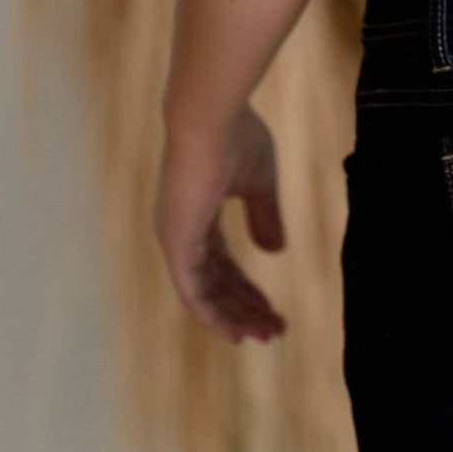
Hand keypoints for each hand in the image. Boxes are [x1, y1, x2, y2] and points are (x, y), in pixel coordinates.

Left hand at [153, 102, 286, 342]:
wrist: (211, 117)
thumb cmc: (235, 137)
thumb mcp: (259, 181)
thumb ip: (264, 216)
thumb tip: (275, 253)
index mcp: (197, 213)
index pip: (222, 262)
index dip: (248, 287)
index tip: (274, 308)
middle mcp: (181, 231)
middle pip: (216, 283)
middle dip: (246, 307)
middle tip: (276, 329)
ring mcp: (176, 239)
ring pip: (206, 294)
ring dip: (236, 317)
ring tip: (268, 335)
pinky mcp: (176, 244)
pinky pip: (194, 293)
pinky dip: (215, 316)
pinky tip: (237, 334)